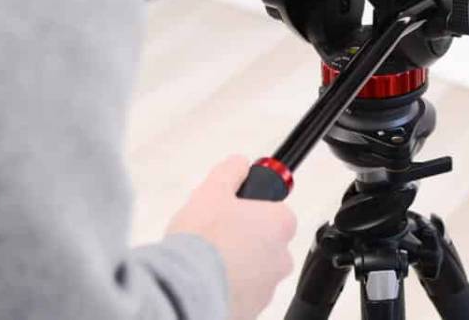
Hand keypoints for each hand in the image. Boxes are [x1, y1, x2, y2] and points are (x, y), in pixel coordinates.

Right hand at [166, 156, 299, 318]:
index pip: (275, 212)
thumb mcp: (212, 191)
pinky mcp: (252, 310)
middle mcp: (281, 257)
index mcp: (280, 224)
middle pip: (266, 243)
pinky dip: (229, 289)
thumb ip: (230, 172)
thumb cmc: (203, 242)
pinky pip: (242, 294)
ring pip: (255, 271)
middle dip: (244, 240)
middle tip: (216, 237)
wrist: (186, 290)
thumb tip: (239, 164)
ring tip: (208, 262)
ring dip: (237, 266)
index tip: (234, 213)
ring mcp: (268, 288)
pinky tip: (208, 281)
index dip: (251, 210)